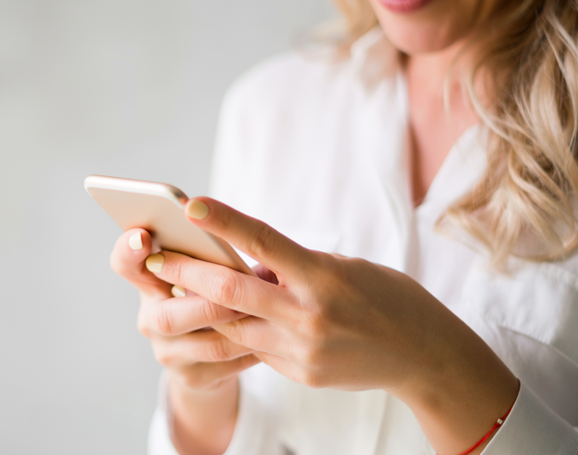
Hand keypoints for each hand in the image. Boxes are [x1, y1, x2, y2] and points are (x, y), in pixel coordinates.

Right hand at [109, 227, 259, 454]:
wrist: (206, 358)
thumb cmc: (208, 296)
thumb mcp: (202, 272)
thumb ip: (207, 257)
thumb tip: (234, 237)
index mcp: (148, 282)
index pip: (124, 263)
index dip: (129, 251)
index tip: (144, 236)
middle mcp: (150, 319)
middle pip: (166, 316)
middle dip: (207, 304)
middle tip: (239, 289)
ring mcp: (168, 352)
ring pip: (206, 344)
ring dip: (240, 327)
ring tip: (267, 312)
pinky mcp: (192, 378)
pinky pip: (227, 364)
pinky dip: (251, 348)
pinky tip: (272, 336)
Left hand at [145, 197, 518, 454]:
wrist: (424, 356)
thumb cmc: (386, 297)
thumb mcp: (343, 268)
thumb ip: (294, 267)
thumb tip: (249, 264)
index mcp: (323, 277)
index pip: (265, 242)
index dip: (225, 222)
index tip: (190, 204)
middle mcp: (309, 315)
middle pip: (232, 291)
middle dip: (186, 273)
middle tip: (153, 257)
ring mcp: (302, 350)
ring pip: (234, 325)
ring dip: (202, 306)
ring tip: (171, 287)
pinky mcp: (299, 373)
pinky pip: (256, 348)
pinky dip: (239, 330)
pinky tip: (223, 317)